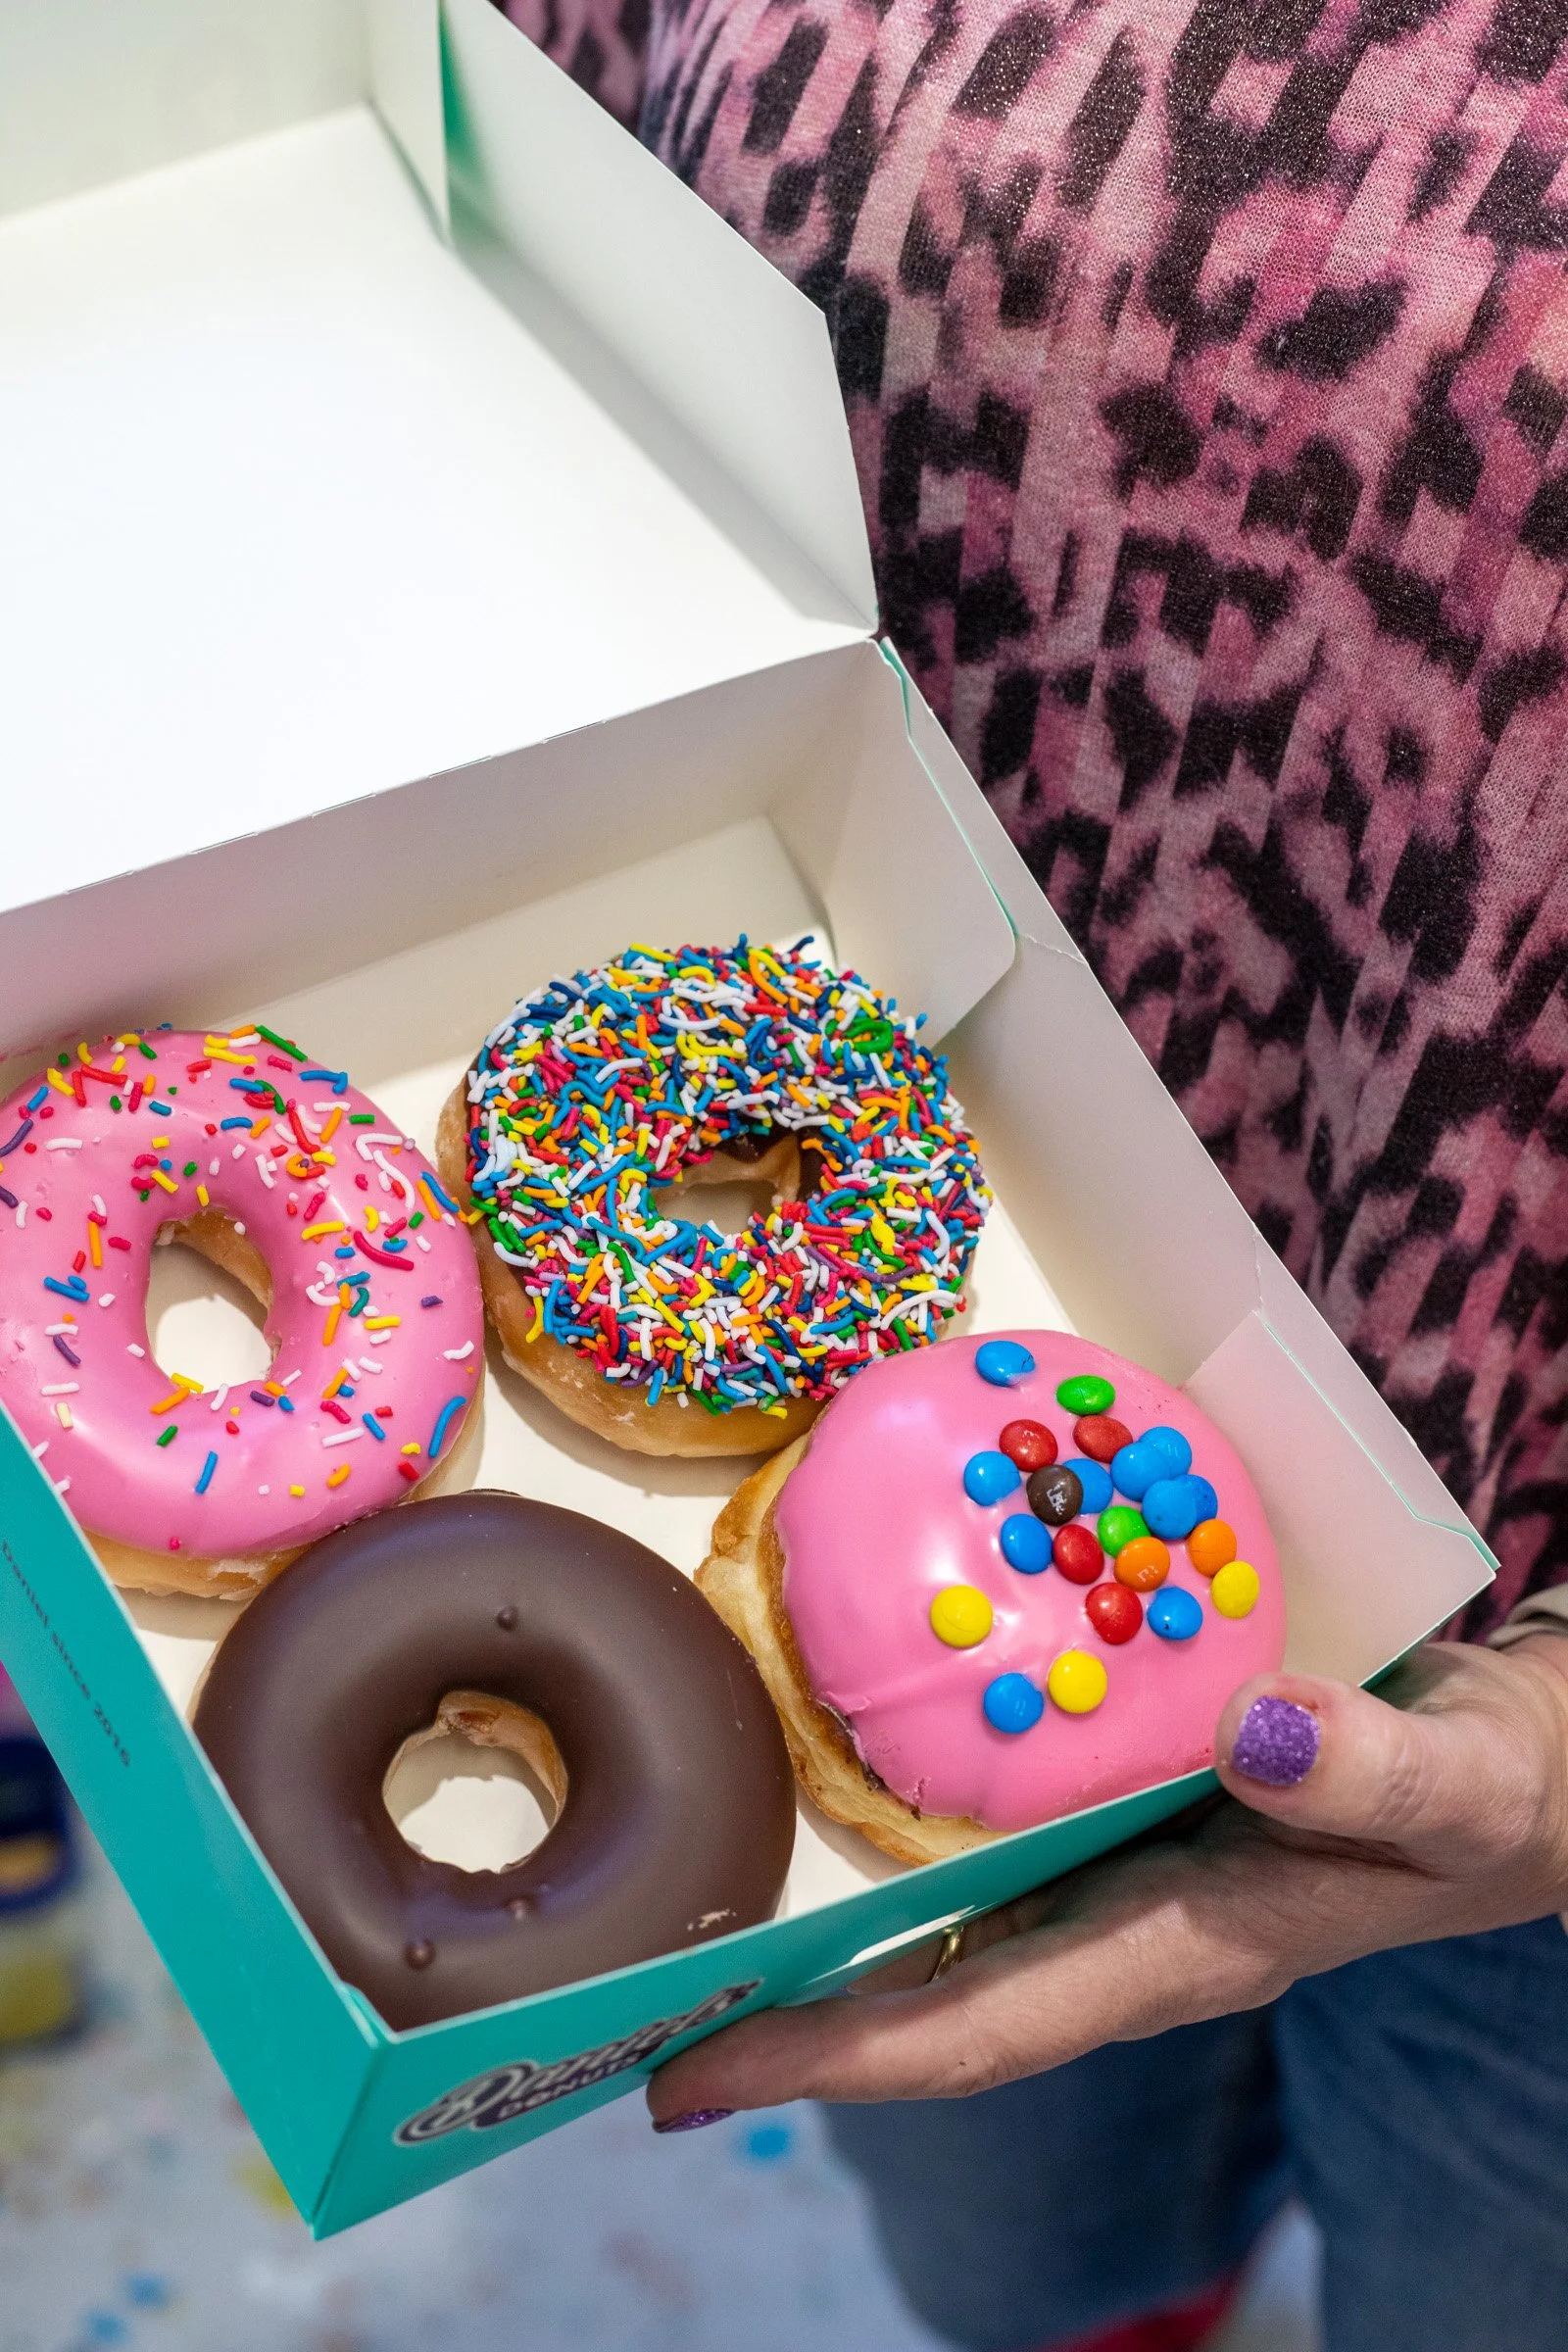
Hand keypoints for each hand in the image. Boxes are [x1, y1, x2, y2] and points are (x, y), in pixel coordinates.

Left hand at [646, 1637, 1567, 2124]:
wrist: (1547, 1776)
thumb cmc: (1519, 1789)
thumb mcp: (1477, 1784)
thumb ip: (1381, 1779)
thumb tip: (1259, 1737)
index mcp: (1189, 1950)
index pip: (978, 2033)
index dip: (828, 2061)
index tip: (682, 2076)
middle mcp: (1131, 1930)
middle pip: (924, 2006)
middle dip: (778, 2023)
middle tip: (621, 2005)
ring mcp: (1127, 1879)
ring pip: (944, 1934)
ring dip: (818, 1944)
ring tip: (683, 1918)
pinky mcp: (1134, 1811)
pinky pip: (987, 1845)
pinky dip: (893, 1840)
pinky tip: (832, 1782)